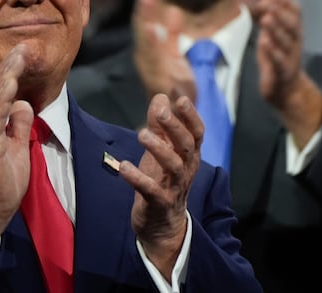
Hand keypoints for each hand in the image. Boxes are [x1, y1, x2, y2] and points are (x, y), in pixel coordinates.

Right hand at [0, 44, 32, 256]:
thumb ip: (19, 124)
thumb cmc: (3, 181)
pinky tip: (11, 82)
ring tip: (19, 56)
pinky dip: (2, 97)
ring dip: (7, 74)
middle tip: (24, 46)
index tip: (24, 52)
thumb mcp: (18, 146)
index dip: (11, 70)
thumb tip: (24, 103)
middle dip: (10, 65)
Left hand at [120, 94, 202, 279]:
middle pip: (187, 146)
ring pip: (173, 166)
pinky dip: (138, 178)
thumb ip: (160, 125)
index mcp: (188, 156)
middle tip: (162, 113)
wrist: (162, 224)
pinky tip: (124, 166)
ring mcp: (174, 188)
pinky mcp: (159, 203)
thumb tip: (161, 96)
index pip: (197, 133)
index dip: (191, 116)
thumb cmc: (162, 180)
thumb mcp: (161, 150)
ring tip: (142, 134)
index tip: (181, 99)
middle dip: (176, 128)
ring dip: (159, 149)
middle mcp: (185, 170)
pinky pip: (151, 190)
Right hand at [132, 0, 195, 101]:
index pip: (146, 21)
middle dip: (146, 6)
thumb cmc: (174, 86)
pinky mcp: (161, 81)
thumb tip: (173, 11)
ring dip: (148, 19)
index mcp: (149, 50)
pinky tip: (154, 29)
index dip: (147, 2)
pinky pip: (156, 61)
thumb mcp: (174, 56)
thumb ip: (172, 35)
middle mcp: (147, 58)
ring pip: (148, 41)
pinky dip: (154, 46)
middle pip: (144, 27)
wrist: (176, 117)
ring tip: (149, 0)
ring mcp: (153, 69)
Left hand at [254, 0, 321, 144]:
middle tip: (266, 1)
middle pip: (292, 24)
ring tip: (265, 18)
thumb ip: (275, 0)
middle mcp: (294, 42)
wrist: (285, 89)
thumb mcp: (275, 24)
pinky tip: (263, 42)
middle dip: (281, 12)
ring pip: (286, 42)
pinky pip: (279, 62)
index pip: (295, 12)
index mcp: (293, 29)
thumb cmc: (278, 52)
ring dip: (276, 29)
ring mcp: (289, 58)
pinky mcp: (281, 73)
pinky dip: (272, 52)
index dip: (285, 2)